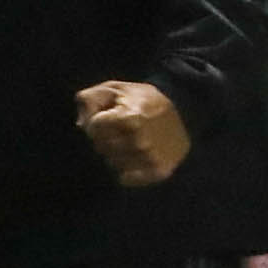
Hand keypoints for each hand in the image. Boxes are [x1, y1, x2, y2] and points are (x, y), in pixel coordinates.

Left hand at [76, 80, 191, 186]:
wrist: (186, 111)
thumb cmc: (144, 100)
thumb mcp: (117, 88)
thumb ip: (90, 98)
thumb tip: (81, 124)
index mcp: (129, 118)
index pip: (92, 128)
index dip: (96, 122)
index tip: (108, 118)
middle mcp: (139, 141)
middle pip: (100, 147)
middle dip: (104, 138)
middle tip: (120, 130)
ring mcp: (149, 158)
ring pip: (111, 163)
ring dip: (115, 154)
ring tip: (129, 141)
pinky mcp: (157, 171)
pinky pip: (125, 178)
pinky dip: (126, 170)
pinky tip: (134, 157)